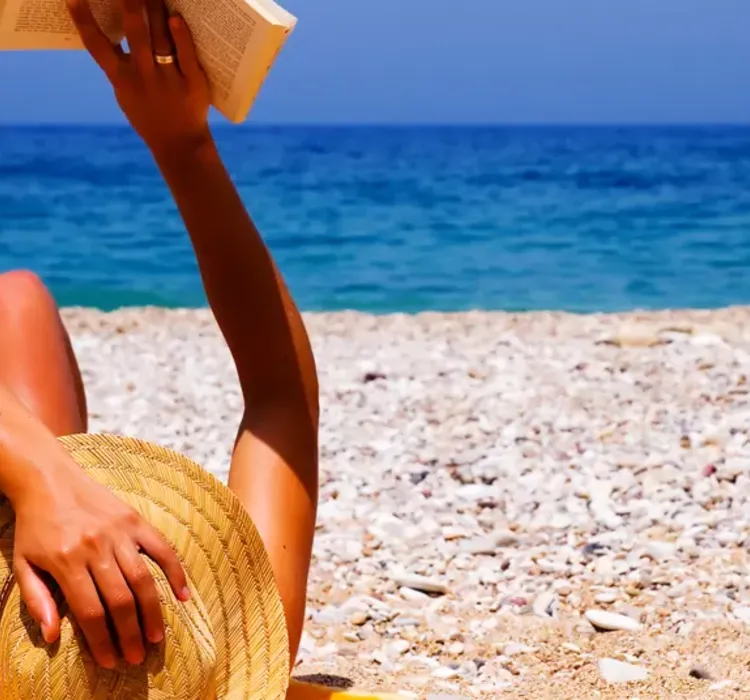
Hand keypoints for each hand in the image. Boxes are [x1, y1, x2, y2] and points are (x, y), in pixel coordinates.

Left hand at [13, 466, 188, 667]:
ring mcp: (120, 531)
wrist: (49, 479)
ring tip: (157, 637)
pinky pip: (162, 548)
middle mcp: (96, 547)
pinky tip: (183, 595)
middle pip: (120, 600)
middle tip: (138, 657)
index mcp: (67, 560)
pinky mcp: (135, 519)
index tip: (110, 661)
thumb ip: (37, 601)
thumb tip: (53, 636)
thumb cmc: (34, 525)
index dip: (102, 640)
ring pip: (142, 579)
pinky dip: (175, 571)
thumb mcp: (24, 564)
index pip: (90, 611)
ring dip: (152, 611)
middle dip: (130, 633)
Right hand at [67, 0, 210, 155]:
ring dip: (155, 9)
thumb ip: (119, 67)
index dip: (83, 20)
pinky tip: (176, 18)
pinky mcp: (192, 82)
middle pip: (134, 33)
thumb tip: (113, 32)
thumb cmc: (150, 117)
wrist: (179, 145)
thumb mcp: (126, 95)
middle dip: (129, 3)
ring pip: (160, 38)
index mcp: (122, 79)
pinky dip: (181, 36)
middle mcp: (143, 76)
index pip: (96, 45)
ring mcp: (168, 79)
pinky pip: (186, 55)